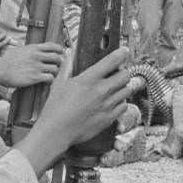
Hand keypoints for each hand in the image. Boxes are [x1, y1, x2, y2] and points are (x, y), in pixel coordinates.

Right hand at [0, 42, 64, 87]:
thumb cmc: (6, 61)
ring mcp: (36, 66)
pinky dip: (50, 80)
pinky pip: (50, 78)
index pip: (53, 46)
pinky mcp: (35, 77)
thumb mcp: (19, 49)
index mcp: (34, 48)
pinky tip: (46, 81)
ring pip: (55, 69)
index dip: (59, 50)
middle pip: (57, 57)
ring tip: (50, 75)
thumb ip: (30, 49)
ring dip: (54, 73)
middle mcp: (37, 56)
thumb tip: (35, 50)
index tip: (60, 54)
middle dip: (58, 63)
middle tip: (55, 66)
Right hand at [17, 47, 130, 177]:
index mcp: (88, 79)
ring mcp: (107, 105)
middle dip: (123, 72)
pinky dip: (121, 102)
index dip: (121, 53)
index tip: (124, 51)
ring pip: (128, 90)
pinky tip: (114, 101)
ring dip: (124, 86)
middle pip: (125, 75)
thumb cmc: (55, 108)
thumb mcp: (59, 83)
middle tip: (118, 72)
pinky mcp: (109, 118)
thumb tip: (69, 52)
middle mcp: (101, 90)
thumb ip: (67, 66)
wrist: (56, 132)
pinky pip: (124, 106)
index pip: (112, 61)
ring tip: (117, 87)